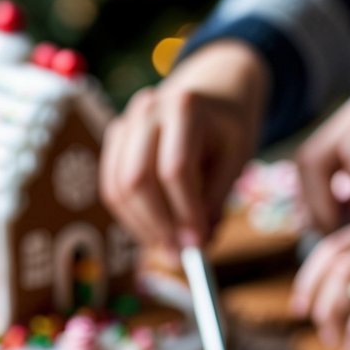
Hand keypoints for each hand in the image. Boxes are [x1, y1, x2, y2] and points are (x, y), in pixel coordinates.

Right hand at [100, 40, 268, 252]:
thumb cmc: (226, 129)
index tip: (198, 242)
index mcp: (184, 106)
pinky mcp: (114, 141)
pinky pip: (112, 187)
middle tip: (178, 255)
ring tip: (168, 248)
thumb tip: (198, 244)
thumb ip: (217, 199)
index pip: (175, 169)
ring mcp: (125, 123)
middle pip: (139, 179)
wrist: (210, 94)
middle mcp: (147, 110)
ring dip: (141, 226)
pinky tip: (153, 232)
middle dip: (158, 224)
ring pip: (119, 187)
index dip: (184, 211)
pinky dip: (130, 217)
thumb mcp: (236, 158)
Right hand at [294, 87, 349, 232]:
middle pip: (311, 161)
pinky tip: (336, 230)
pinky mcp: (319, 160)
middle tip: (341, 240)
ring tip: (339, 238)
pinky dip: (314, 211)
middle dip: (322, 206)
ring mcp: (327, 137)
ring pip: (301, 176)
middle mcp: (344, 119)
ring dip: (314, 211)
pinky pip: (303, 187)